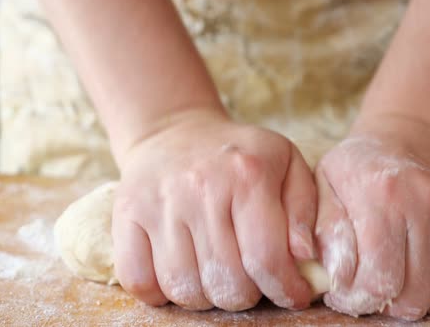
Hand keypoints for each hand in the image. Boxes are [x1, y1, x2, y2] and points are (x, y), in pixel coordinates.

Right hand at [111, 109, 316, 310]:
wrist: (175, 131)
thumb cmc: (238, 154)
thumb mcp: (286, 162)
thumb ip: (303, 208)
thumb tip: (303, 256)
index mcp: (247, 174)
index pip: (266, 257)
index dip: (285, 288)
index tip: (292, 296)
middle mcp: (200, 188)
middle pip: (226, 281)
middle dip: (246, 295)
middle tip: (250, 282)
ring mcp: (158, 203)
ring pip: (184, 288)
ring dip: (205, 298)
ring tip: (216, 276)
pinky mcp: (126, 214)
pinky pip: (139, 280)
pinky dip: (160, 294)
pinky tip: (181, 275)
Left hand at [315, 114, 429, 319]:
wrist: (415, 134)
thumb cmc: (362, 165)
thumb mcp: (326, 182)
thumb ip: (323, 229)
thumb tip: (330, 276)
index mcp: (382, 194)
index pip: (377, 277)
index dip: (358, 299)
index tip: (347, 294)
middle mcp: (427, 201)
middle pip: (412, 294)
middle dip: (386, 303)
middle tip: (371, 289)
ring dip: (415, 297)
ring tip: (395, 276)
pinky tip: (420, 266)